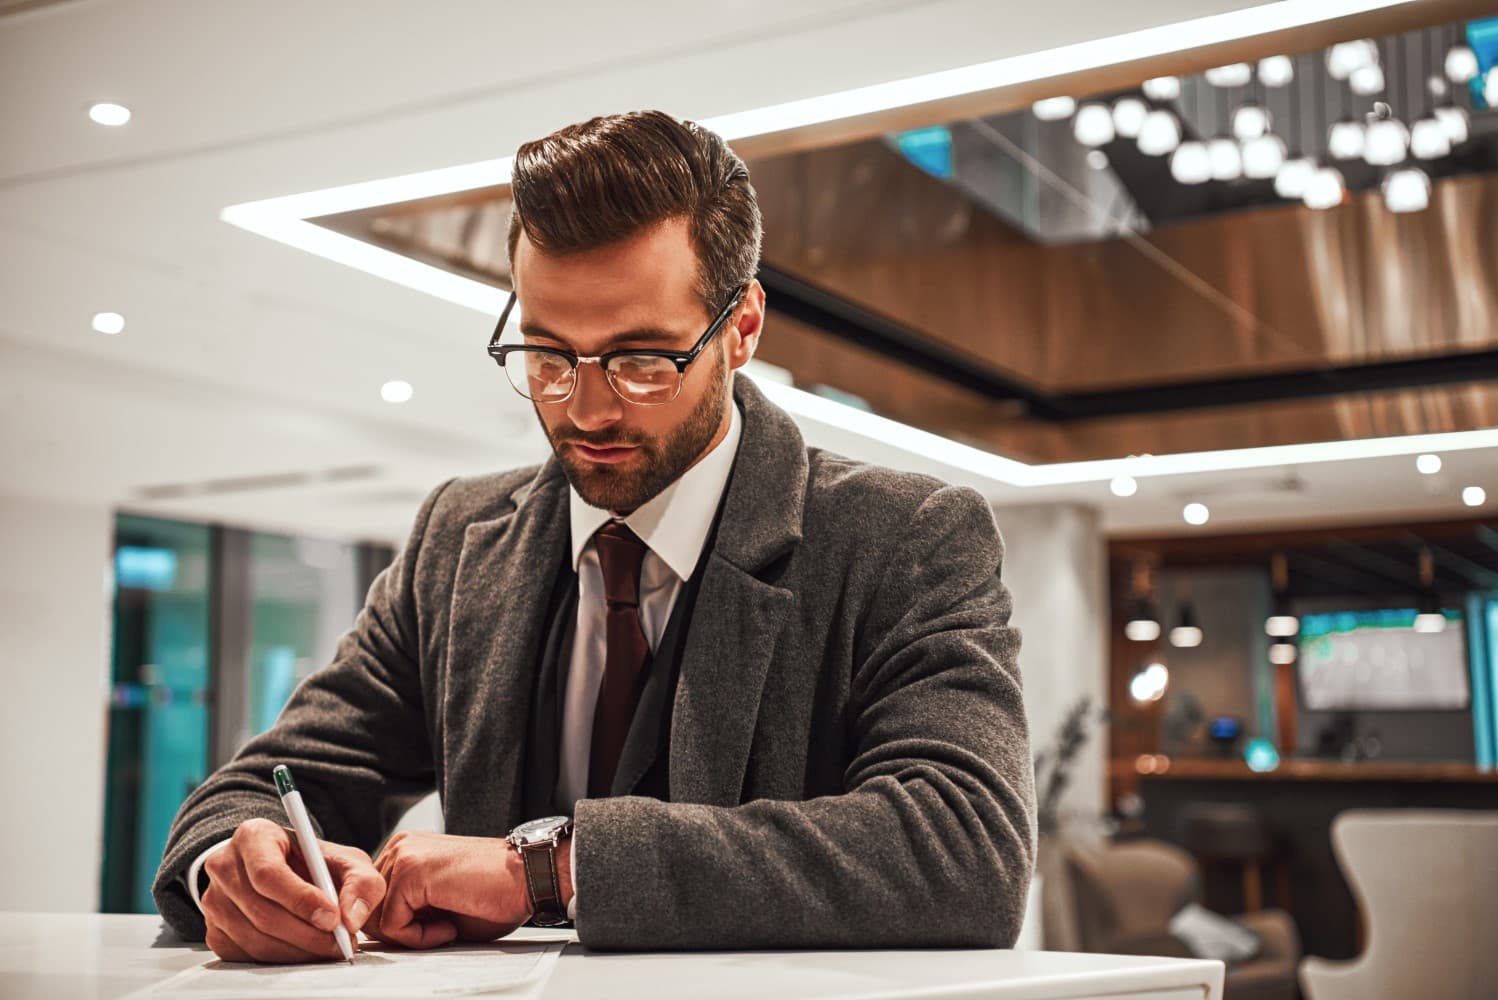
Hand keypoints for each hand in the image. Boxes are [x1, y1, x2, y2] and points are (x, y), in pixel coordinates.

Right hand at [201, 817, 385, 963]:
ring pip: (255, 938)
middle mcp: (225, 866)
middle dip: (307, 934)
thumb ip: (361, 881)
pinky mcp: (215, 931)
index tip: (333, 917)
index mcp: (253, 837)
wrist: (285, 871)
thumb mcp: (346, 860)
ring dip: (298, 951)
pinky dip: (281, 959)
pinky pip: (246, 955)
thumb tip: (351, 917)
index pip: (268, 873)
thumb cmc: (314, 863)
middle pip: (262, 911)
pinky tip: (305, 951)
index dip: (301, 899)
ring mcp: (214, 901)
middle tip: (341, 942)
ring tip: (329, 948)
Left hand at [366, 831, 560, 948]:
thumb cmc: (493, 892)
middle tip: (440, 929)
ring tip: (446, 926)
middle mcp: (400, 848)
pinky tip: (448, 925)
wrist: (528, 877)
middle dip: (402, 932)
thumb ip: (405, 911)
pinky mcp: (411, 871)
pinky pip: (392, 924)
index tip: (432, 928)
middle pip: (369, 911)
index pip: (373, 901)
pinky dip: (419, 937)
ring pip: (376, 919)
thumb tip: (375, 934)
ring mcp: (404, 856)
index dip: (399, 927)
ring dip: (411, 935)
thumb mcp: (437, 904)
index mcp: (406, 852)